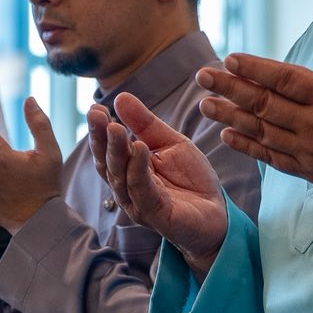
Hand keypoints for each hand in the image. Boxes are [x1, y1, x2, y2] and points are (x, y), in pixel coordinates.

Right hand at [88, 92, 230, 273]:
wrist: (218, 213)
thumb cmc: (191, 180)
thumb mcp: (170, 143)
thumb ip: (145, 124)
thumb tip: (120, 97)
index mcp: (128, 170)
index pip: (107, 149)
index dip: (99, 130)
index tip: (94, 108)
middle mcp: (128, 188)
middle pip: (108, 163)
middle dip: (101, 138)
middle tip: (97, 115)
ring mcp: (140, 203)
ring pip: (121, 176)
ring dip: (117, 151)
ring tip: (116, 128)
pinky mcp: (157, 214)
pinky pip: (142, 191)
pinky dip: (138, 170)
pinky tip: (140, 148)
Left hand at [198, 20, 312, 214]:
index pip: (286, 79)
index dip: (255, 68)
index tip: (231, 58)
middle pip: (265, 104)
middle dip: (230, 88)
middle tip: (203, 76)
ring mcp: (311, 152)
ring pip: (261, 131)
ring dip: (230, 117)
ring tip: (204, 105)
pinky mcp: (311, 172)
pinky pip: (272, 158)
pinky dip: (248, 147)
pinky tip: (228, 136)